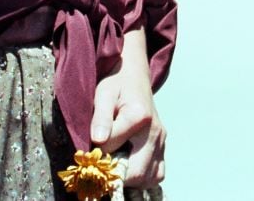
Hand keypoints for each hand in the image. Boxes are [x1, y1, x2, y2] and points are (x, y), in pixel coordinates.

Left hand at [91, 30, 165, 187]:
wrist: (134, 74)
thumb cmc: (116, 83)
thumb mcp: (103, 94)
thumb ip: (101, 117)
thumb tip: (98, 140)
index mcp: (139, 117)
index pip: (111, 149)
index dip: (96, 151)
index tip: (90, 144)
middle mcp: (155, 131)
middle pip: (137, 172)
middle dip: (116, 174)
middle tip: (102, 163)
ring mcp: (162, 139)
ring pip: (149, 177)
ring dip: (130, 178)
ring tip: (115, 163)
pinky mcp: (163, 145)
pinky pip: (157, 173)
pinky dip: (143, 177)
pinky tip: (129, 166)